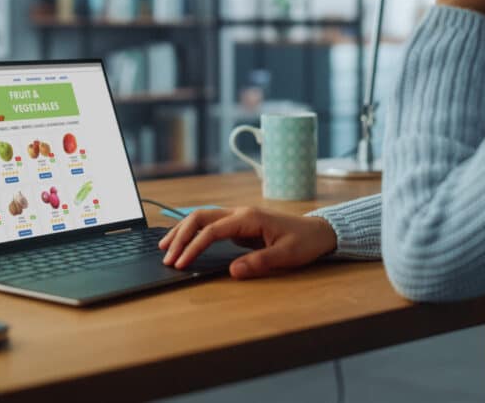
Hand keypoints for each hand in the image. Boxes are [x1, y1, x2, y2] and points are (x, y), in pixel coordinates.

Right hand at [159, 207, 338, 279]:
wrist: (319, 231)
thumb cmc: (304, 242)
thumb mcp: (286, 255)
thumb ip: (259, 262)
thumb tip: (233, 271)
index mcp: (248, 218)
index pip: (212, 230)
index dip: (193, 246)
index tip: (181, 263)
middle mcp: (240, 213)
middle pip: (200, 217)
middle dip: (180, 236)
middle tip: (166, 256)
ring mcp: (239, 217)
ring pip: (202, 218)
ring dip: (183, 231)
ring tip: (165, 248)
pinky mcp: (239, 224)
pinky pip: (210, 224)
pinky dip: (193, 232)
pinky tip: (183, 241)